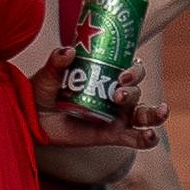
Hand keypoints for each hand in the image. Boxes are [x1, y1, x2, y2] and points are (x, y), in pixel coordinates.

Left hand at [30, 49, 159, 154]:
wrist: (32, 120)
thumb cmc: (42, 92)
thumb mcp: (47, 75)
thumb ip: (56, 63)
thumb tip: (69, 50)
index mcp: (108, 75)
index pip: (131, 69)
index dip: (134, 71)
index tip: (121, 76)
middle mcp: (116, 95)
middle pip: (137, 91)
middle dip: (133, 92)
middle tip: (117, 95)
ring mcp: (116, 116)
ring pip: (144, 114)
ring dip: (153, 113)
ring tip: (158, 114)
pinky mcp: (112, 135)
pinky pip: (135, 138)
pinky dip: (147, 138)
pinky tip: (150, 136)